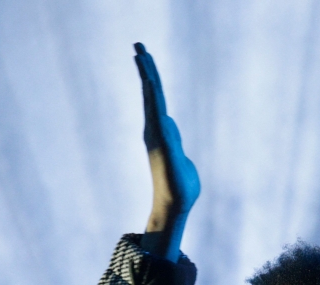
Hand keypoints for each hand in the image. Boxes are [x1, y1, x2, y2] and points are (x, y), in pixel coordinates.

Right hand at [134, 43, 199, 261]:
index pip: (156, 100)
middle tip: (138, 45)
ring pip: (152, 97)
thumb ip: (176, 141)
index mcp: (162, 132)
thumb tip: (170, 129)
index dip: (151, 79)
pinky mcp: (162, 139)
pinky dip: (152, 93)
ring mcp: (157, 133)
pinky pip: (156, 111)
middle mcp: (155, 129)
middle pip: (151, 93)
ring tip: (140, 52)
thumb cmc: (181, 187)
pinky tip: (151, 79)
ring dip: (147, 74)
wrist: (177, 204)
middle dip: (146, 68)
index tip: (145, 60)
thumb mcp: (181, 158)